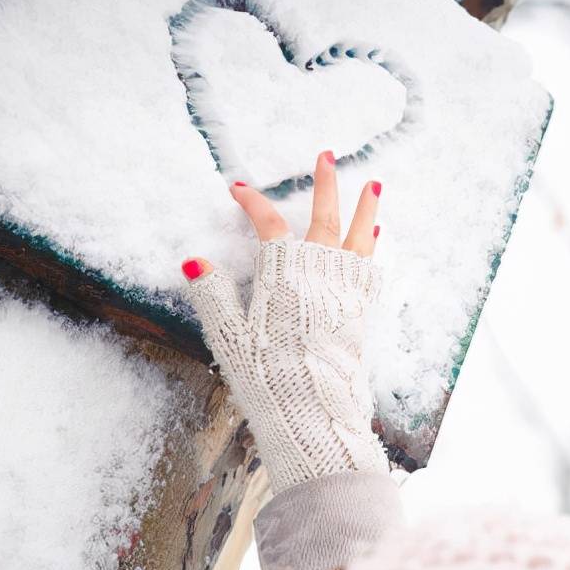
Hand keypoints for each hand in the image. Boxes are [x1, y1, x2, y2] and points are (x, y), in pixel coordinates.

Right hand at [181, 151, 385, 493]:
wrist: (314, 413)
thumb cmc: (268, 377)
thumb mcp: (230, 337)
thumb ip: (214, 295)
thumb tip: (194, 262)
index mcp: (284, 276)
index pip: (268, 226)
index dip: (253, 203)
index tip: (238, 187)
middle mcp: (320, 276)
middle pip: (324, 219)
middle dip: (325, 184)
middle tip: (326, 155)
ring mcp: (345, 293)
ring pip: (358, 239)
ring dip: (364, 208)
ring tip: (373, 183)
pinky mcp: (361, 313)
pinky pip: (370, 269)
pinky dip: (371, 247)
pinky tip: (374, 237)